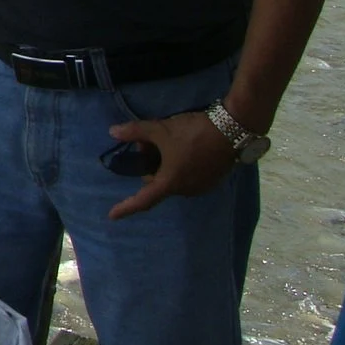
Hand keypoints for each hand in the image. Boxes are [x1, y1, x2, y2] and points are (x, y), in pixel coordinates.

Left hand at [106, 111, 236, 219]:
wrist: (232, 129)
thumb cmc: (192, 133)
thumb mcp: (160, 130)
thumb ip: (135, 132)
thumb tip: (112, 132)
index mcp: (170, 183)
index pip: (143, 200)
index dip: (126, 207)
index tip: (112, 215)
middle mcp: (185, 190)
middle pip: (157, 183)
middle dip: (149, 165)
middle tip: (147, 142)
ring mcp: (201, 187)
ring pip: (172, 179)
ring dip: (164, 165)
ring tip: (167, 141)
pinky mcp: (213, 180)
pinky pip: (187, 177)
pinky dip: (179, 167)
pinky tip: (183, 147)